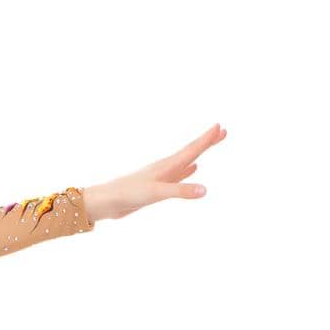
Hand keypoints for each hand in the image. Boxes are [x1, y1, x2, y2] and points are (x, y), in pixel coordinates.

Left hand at [81, 124, 225, 221]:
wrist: (106, 202)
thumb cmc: (128, 194)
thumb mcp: (156, 193)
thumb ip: (180, 191)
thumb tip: (205, 190)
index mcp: (166, 166)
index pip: (191, 150)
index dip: (206, 139)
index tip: (220, 127)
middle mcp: (165, 168)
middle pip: (191, 152)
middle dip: (207, 142)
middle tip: (223, 131)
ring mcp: (161, 177)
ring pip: (185, 162)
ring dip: (199, 154)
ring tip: (209, 145)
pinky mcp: (156, 187)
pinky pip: (177, 176)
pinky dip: (187, 171)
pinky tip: (192, 170)